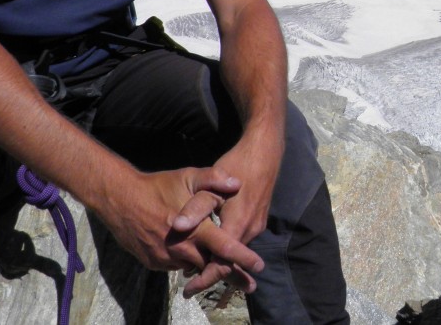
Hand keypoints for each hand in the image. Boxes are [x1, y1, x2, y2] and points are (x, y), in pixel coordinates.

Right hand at [100, 166, 263, 280]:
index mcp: (195, 230)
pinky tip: (192, 254)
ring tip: (223, 270)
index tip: (259, 267)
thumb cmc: (158, 186)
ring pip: (193, 267)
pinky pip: (176, 266)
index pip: (225, 249)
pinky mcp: (154, 263)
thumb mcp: (188, 176)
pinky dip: (186, 262)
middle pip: (212, 267)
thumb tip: (237, 182)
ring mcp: (166, 259)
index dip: (244, 259)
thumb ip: (214, 179)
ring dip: (207, 268)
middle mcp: (182, 249)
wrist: (120, 200)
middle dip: (231, 274)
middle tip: (249, 283)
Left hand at [179, 133, 282, 295]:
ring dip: (218, 261)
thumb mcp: (212, 184)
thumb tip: (176, 227)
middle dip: (210, 274)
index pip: (221, 263)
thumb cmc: (237, 165)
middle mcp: (251, 230)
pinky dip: (227, 249)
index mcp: (238, 225)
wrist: (264, 151)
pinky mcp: (258, 218)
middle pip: (230, 261)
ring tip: (197, 269)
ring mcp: (257, 225)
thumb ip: (195, 208)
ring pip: (236, 251)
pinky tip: (214, 248)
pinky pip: (241, 240)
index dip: (204, 279)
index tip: (188, 289)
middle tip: (189, 285)